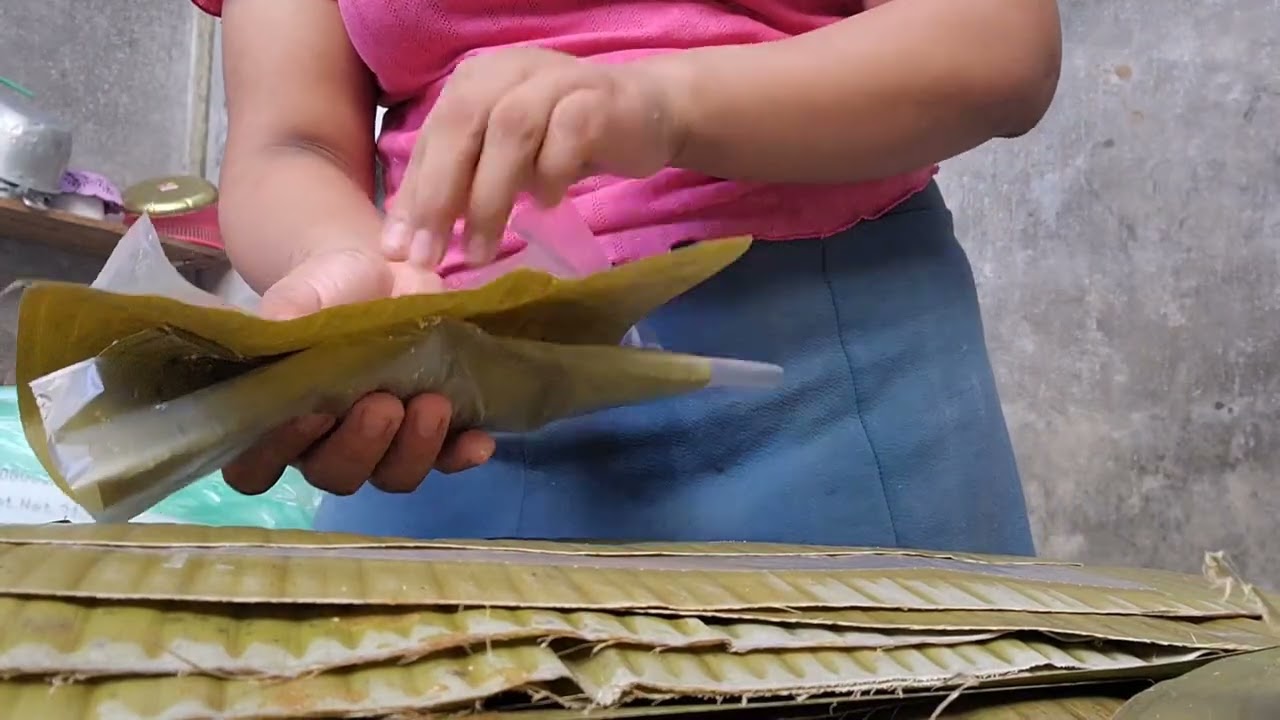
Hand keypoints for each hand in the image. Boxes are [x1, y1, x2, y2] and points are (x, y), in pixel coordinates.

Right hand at [222, 248, 496, 496]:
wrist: (388, 274)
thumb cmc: (331, 291)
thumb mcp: (304, 293)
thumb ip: (286, 313)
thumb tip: (276, 326)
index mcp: (280, 418)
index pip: (256, 468)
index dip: (276, 456)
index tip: (310, 413)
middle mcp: (328, 443)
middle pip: (336, 477)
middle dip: (361, 447)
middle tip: (383, 404)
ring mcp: (384, 444)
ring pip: (393, 477)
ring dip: (415, 450)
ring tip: (433, 404)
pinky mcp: (432, 435)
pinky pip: (447, 461)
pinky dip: (462, 455)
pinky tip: (480, 441)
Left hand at [381, 47, 683, 267]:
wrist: (649, 110)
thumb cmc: (564, 138)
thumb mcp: (504, 157)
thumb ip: (461, 181)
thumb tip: (411, 238)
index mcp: (476, 80)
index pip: (432, 136)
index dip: (413, 193)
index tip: (398, 250)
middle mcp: (509, 71)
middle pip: (462, 124)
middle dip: (440, 194)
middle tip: (429, 254)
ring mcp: (556, 81)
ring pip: (510, 131)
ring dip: (490, 196)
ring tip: (481, 250)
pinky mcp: (598, 100)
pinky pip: (567, 136)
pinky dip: (550, 174)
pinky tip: (546, 204)